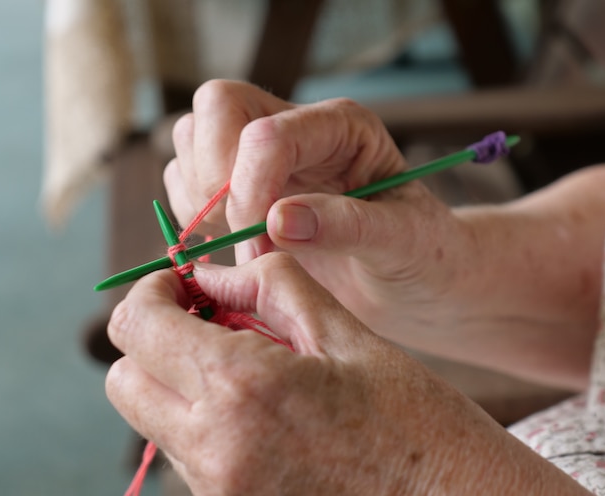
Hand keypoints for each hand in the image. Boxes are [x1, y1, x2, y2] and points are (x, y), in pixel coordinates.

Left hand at [105, 254, 604, 495]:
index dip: (151, 293)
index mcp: (243, 388)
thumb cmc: (425, 426)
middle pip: (126, 384)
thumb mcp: (353, 337)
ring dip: (187, 394)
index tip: (182, 286)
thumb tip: (223, 272)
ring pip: (160, 431)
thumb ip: (276, 289)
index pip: (138, 327)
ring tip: (262, 383)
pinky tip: (283, 435)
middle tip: (213, 328)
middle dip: (155, 345)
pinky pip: (202, 477)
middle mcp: (217, 454)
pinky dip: (219, 442)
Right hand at [164, 80, 472, 345]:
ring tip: (252, 247)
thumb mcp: (403, 241)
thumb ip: (347, 226)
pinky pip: (182, 185)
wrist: (415, 282)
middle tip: (246, 234)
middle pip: (217, 105)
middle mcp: (297, 129)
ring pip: (190, 143)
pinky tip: (240, 251)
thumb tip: (277, 221)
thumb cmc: (422, 254)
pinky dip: (194, 220)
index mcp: (343, 127)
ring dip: (202, 200)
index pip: (270, 131)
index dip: (251, 185)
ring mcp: (260, 157)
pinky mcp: (237, 189)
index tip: (261, 242)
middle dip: (214, 174)